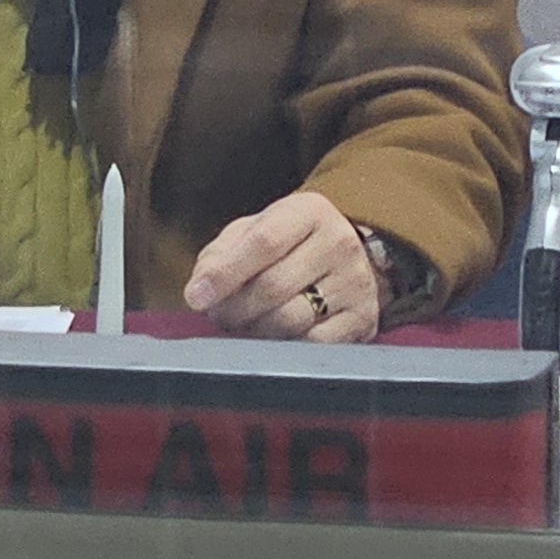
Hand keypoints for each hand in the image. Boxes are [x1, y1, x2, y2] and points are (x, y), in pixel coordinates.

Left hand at [183, 189, 378, 343]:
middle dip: (234, 308)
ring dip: (254, 330)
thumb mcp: (254, 232)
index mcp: (309, 211)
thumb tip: (199, 289)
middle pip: (273, 287)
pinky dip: (283, 347)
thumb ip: (221, 255)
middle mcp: (339, 242)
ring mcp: (355, 282)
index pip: (263, 243)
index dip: (225, 273)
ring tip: (242, 324)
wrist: (344, 258)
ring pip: (291, 320)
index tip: (196, 297)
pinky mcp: (363, 319)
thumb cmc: (288, 245)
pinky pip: (312, 345)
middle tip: (218, 315)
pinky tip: (272, 338)